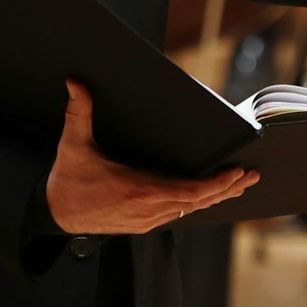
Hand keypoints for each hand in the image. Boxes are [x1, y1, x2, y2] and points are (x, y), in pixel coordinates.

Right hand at [45, 80, 257, 233]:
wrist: (56, 213)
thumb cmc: (68, 180)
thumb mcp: (73, 145)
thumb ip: (78, 113)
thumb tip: (76, 83)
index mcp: (138, 189)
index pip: (190, 191)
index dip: (217, 184)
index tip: (237, 172)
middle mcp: (148, 209)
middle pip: (198, 202)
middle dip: (227, 188)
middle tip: (251, 176)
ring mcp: (147, 219)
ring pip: (191, 210)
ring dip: (215, 197)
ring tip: (238, 184)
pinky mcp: (143, 223)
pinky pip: (178, 214)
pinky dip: (198, 204)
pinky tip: (208, 196)